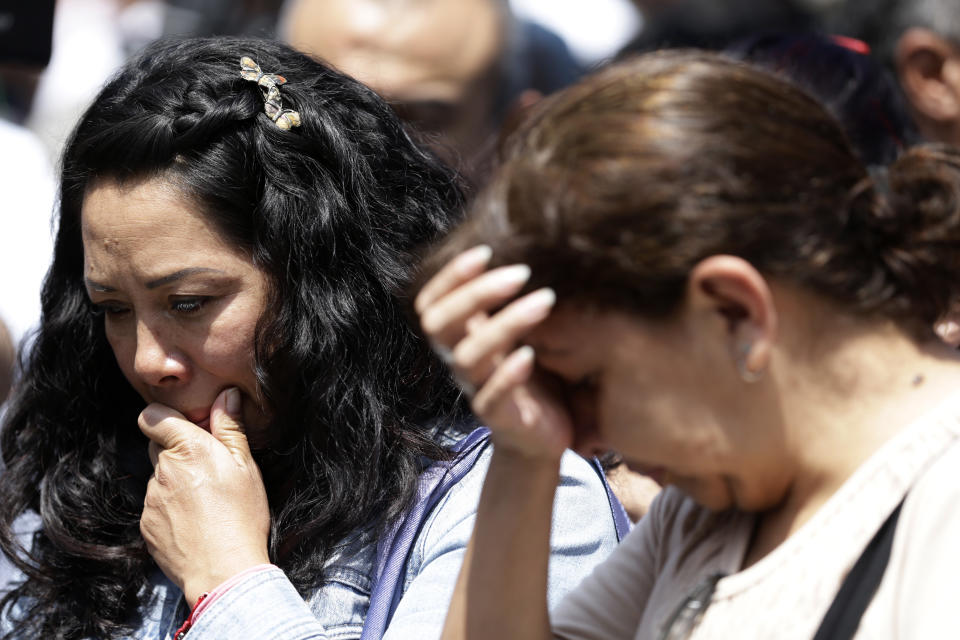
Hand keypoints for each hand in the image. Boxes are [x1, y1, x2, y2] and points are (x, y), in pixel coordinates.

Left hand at [139, 387, 270, 603]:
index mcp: (188, 448)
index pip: (152, 416)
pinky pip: (155, 506)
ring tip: (206, 504)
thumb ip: (231, 428)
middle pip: (158, 446)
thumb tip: (226, 394)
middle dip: (177, 451)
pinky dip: (170, 509)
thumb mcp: (246, 466)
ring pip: (159, 478)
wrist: (224, 570)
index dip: (165, 419)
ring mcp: (150, 498)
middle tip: (206, 470)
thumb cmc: (242, 515)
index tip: (184, 428)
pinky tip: (194, 523)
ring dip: (175, 483)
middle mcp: (162, 469)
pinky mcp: (145, 524)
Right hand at [416, 246, 573, 463]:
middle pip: (440, 323)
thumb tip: (529, 239)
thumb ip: (510, 301)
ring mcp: (475, 390)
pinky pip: (491, 397)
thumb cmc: (535, 374)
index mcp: (459, 337)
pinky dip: (507, 375)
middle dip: (475, 293)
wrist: (543, 438)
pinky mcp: (498, 420)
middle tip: (522, 272)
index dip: (450, 276)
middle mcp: (459, 361)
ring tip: (546, 300)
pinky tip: (530, 355)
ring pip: (468, 356)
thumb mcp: (520, 332)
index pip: (431, 303)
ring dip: (505, 324)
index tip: (485, 251)